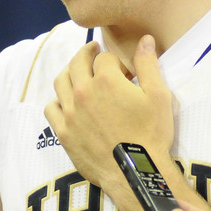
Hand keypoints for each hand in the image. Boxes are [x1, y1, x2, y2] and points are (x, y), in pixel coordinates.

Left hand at [45, 35, 177, 210]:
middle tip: (93, 52)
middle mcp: (83, 92)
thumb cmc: (151, 134)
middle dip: (86, 54)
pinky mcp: (63, 133)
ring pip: (60, 82)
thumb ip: (148, 64)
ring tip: (78, 74)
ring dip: (70, 73)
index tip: (122, 69)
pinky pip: (51, 108)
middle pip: (77, 63)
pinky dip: (58, 100)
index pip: (104, 58)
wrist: (136, 172)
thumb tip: (145, 39)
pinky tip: (67, 103)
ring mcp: (70, 113)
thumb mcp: (158, 96)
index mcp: (106, 80)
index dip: (114, 60)